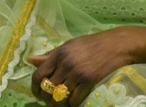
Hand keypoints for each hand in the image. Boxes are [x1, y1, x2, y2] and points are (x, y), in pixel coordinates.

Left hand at [29, 26, 145, 106]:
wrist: (115, 45)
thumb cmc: (90, 44)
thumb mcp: (68, 45)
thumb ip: (50, 55)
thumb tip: (30, 60)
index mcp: (58, 54)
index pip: (39, 74)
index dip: (34, 87)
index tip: (36, 93)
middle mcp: (66, 64)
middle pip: (48, 88)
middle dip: (46, 97)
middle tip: (49, 100)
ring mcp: (77, 74)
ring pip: (60, 96)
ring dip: (58, 103)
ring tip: (60, 103)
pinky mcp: (89, 82)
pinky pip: (74, 100)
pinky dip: (71, 104)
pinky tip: (72, 102)